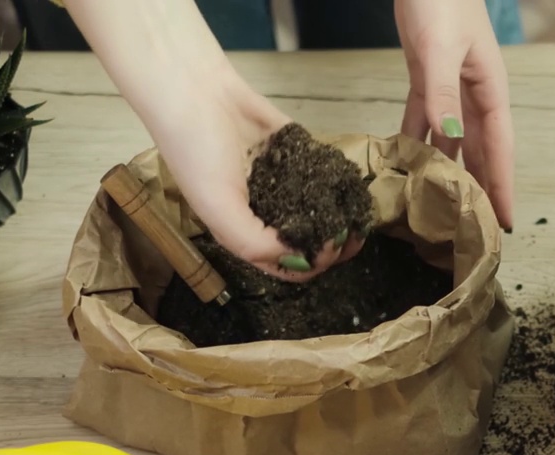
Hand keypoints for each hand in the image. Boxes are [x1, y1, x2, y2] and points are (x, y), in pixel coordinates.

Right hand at [63, 0, 359, 280]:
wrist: (195, 89)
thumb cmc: (197, 151)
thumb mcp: (217, 207)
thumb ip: (254, 243)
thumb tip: (300, 259)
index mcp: (243, 230)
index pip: (285, 265)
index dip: (311, 265)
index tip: (329, 248)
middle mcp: (265, 211)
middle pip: (308, 242)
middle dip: (334, 245)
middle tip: (354, 236)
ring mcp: (282, 181)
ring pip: (321, 210)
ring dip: (342, 217)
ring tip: (360, 216)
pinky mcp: (296, 152)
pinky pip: (323, 174)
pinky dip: (339, 182)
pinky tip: (354, 185)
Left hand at [396, 0, 515, 230]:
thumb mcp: (439, 49)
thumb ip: (442, 95)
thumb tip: (450, 141)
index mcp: (489, 90)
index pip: (499, 148)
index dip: (502, 185)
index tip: (505, 220)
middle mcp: (473, 95)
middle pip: (479, 151)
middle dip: (480, 187)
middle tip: (477, 228)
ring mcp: (450, 87)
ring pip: (452, 140)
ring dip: (448, 170)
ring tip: (444, 207)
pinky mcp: (426, 77)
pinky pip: (424, 118)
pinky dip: (417, 140)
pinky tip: (410, 163)